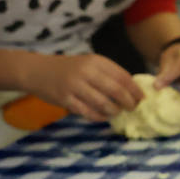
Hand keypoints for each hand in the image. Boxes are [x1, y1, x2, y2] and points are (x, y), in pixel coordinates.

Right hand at [25, 52, 143, 121]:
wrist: (37, 71)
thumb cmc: (69, 68)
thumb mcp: (89, 63)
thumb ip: (108, 73)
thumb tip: (132, 89)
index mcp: (96, 61)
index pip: (123, 76)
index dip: (135, 89)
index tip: (142, 98)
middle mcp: (86, 72)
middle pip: (116, 91)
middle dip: (128, 102)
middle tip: (132, 108)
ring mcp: (75, 86)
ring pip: (103, 104)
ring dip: (114, 111)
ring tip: (117, 112)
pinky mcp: (65, 99)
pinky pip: (88, 112)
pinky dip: (99, 117)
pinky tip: (103, 116)